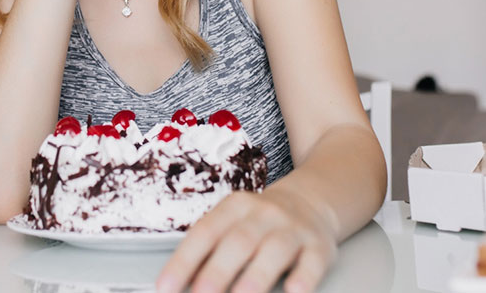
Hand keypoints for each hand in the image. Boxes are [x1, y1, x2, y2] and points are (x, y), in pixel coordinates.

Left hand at [156, 187, 338, 292]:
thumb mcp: (233, 221)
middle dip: (218, 271)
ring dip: (256, 277)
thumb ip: (210, 248)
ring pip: (274, 251)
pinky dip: (304, 277)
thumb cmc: (261, 222)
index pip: (205, 233)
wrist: (312, 201)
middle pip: (238, 241)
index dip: (184, 261)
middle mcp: (264, 214)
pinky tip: (294, 290)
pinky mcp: (320, 247)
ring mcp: (294, 229)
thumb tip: (178, 283)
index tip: (166, 287)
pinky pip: (313, 261)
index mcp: (235, 207)